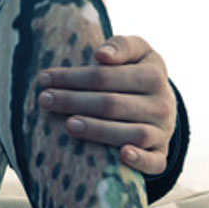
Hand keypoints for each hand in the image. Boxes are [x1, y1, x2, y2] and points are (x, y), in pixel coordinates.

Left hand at [36, 35, 175, 175]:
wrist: (164, 104)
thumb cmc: (138, 74)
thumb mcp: (138, 52)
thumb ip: (121, 45)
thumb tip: (101, 54)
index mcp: (154, 75)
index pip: (106, 76)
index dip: (73, 77)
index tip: (44, 78)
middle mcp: (161, 105)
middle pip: (112, 104)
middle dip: (74, 101)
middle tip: (44, 100)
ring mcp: (162, 132)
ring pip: (132, 133)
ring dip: (98, 130)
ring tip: (68, 125)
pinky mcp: (161, 155)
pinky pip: (155, 162)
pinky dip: (141, 160)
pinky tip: (122, 155)